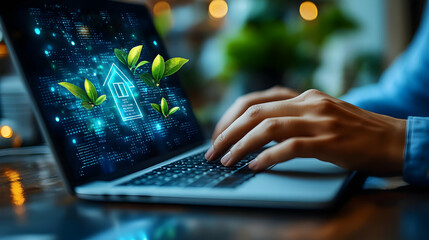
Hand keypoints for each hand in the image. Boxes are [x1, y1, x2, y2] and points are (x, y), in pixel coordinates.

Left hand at [205, 89, 406, 174]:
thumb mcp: (320, 115)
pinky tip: (255, 166)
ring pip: (268, 128)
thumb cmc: (354, 132)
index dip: (230, 118)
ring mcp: (319, 121)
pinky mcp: (329, 142)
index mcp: (303, 96)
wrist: (393, 139)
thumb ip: (292, 117)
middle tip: (213, 152)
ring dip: (241, 145)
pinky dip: (268, 157)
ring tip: (227, 161)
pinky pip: (290, 147)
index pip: (255, 100)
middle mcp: (309, 103)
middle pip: (255, 112)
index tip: (218, 135)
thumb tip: (256, 131)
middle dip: (227, 133)